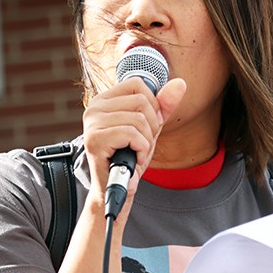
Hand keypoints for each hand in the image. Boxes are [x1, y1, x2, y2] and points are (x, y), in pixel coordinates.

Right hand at [82, 77, 186, 197]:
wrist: (116, 189)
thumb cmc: (130, 157)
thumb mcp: (150, 128)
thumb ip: (163, 106)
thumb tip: (180, 83)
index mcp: (104, 101)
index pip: (137, 84)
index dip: (152, 105)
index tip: (148, 126)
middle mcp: (94, 108)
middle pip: (141, 102)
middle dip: (151, 127)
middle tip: (141, 145)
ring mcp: (92, 124)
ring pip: (139, 119)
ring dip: (146, 142)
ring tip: (136, 153)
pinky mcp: (95, 140)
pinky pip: (132, 134)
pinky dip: (141, 150)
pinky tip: (134, 160)